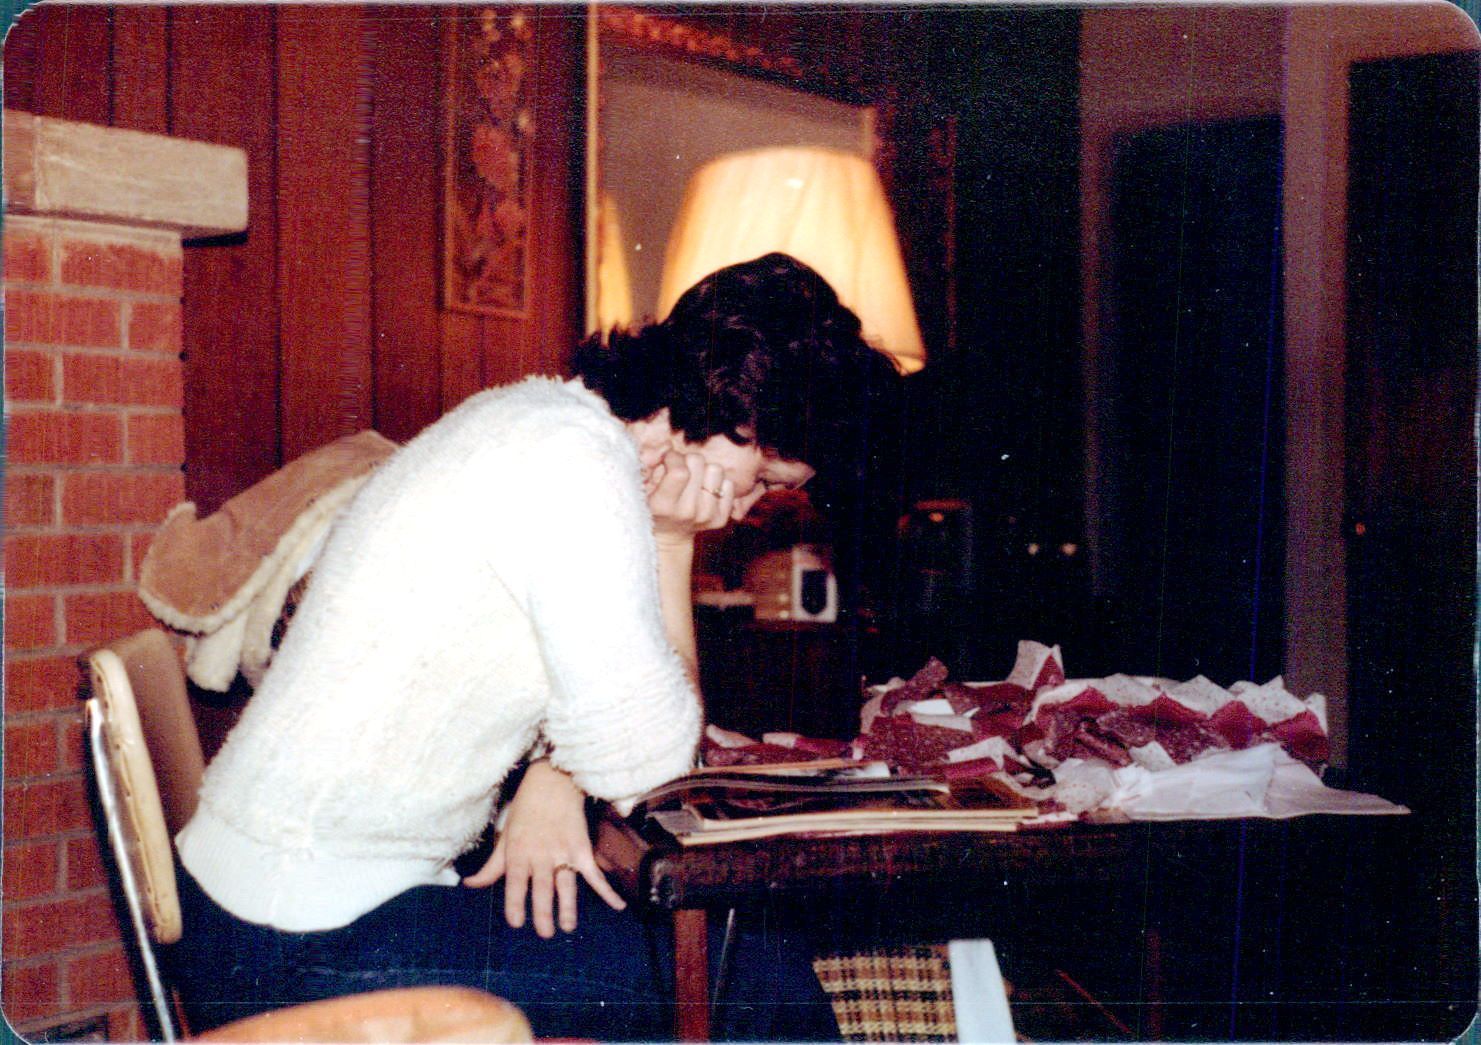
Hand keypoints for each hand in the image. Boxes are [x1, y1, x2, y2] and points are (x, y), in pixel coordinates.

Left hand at [462, 760, 625, 935]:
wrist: (553, 781)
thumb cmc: (525, 809)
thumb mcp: (505, 835)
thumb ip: (491, 865)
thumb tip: (469, 884)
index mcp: (518, 852)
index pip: (514, 883)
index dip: (515, 904)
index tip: (516, 923)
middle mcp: (540, 854)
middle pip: (541, 889)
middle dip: (543, 913)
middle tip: (545, 934)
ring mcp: (563, 852)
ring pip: (565, 886)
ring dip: (567, 908)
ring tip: (567, 927)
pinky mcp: (582, 848)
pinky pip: (594, 874)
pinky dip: (607, 891)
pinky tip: (617, 906)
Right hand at [646, 451, 735, 546]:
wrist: (669, 537)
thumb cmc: (651, 505)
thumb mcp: (641, 487)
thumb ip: (648, 464)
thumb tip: (666, 448)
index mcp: (663, 506)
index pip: (680, 472)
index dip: (673, 457)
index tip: (668, 460)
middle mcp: (687, 512)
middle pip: (698, 463)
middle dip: (687, 459)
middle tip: (680, 469)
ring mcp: (706, 516)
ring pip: (716, 469)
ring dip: (704, 470)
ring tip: (694, 480)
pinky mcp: (721, 519)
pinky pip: (728, 484)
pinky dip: (717, 483)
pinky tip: (703, 491)